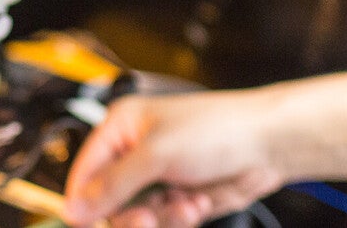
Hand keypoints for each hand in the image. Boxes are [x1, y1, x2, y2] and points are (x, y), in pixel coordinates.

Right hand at [62, 90, 286, 226]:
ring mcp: (161, 177)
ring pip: (139, 216)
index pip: (86, 171)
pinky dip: (181, 216)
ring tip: (186, 204)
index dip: (84, 200)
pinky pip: (165, 221)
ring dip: (163, 215)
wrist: (270, 145)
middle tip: (149, 217)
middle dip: (133, 212)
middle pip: (111, 201)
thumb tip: (76, 208)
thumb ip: (113, 184)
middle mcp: (137, 153)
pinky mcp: (181, 197)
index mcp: (122, 128)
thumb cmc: (219, 128)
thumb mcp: (156, 154)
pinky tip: (198, 202)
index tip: (85, 222)